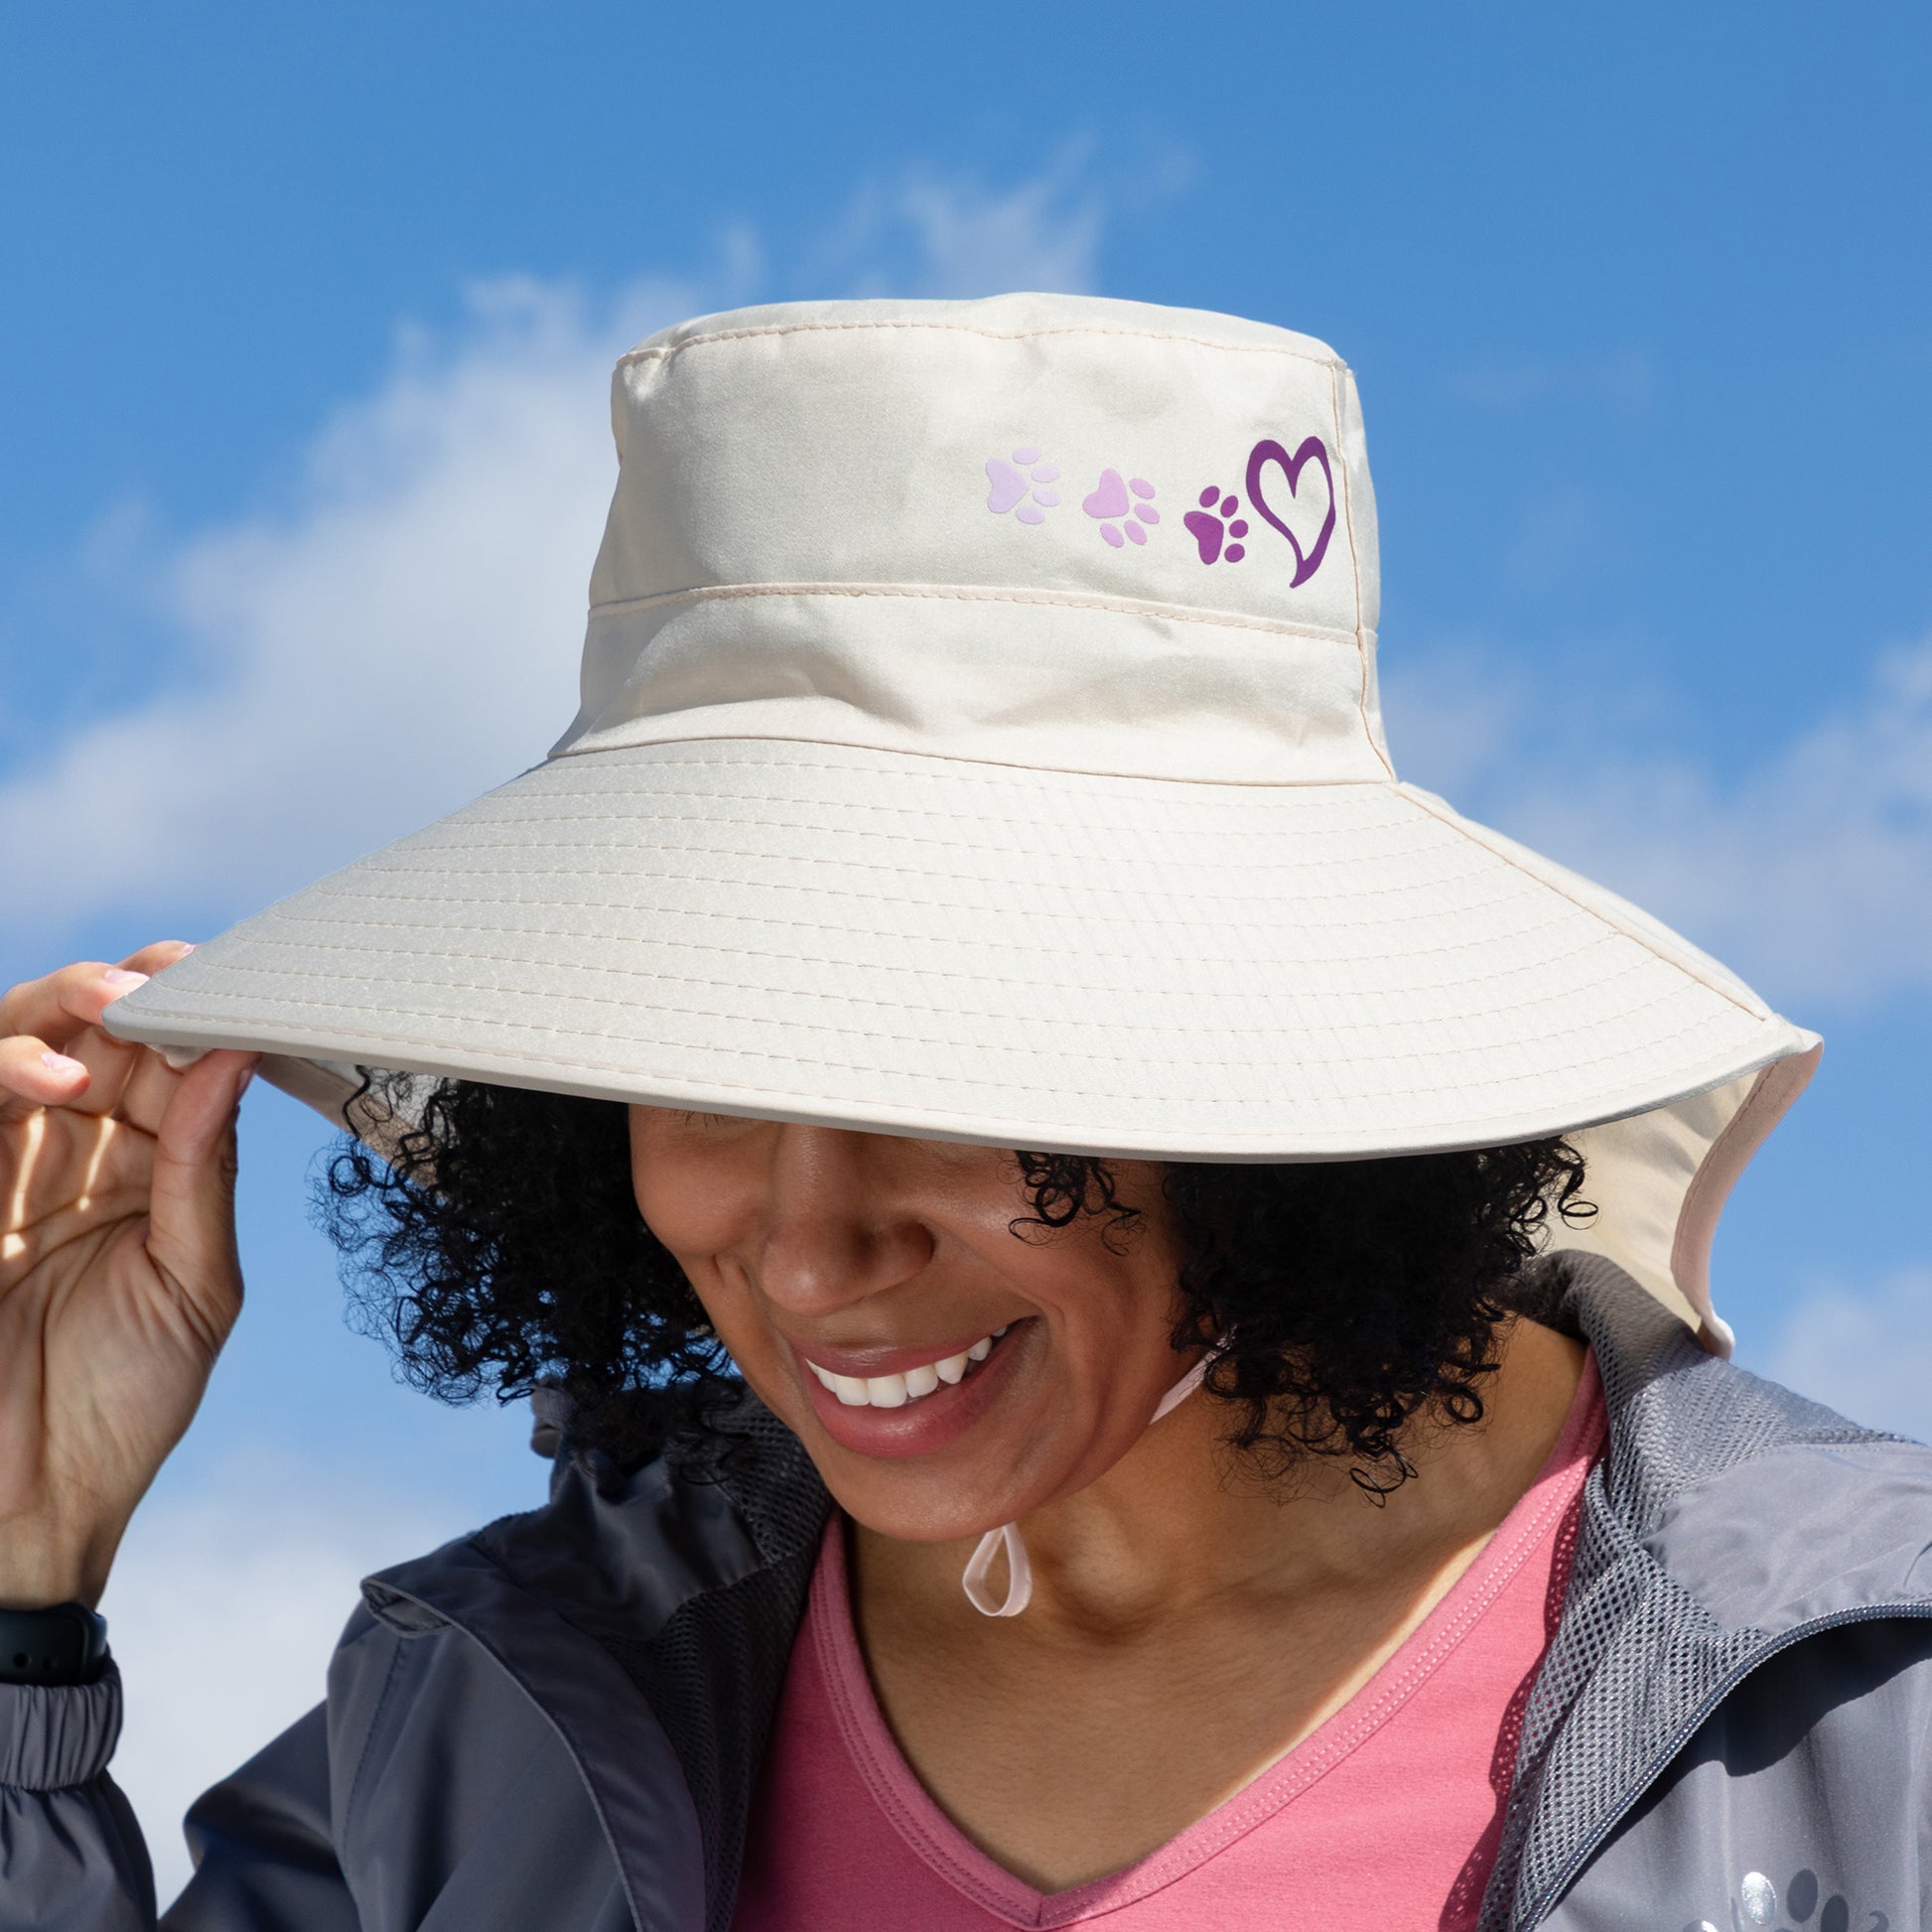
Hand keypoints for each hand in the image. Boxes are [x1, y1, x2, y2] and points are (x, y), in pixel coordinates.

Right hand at [0, 944, 257, 1608]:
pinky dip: (9, 1073)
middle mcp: (68, 1159)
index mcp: (140, 1172)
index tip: (233, 983)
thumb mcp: (193, 1281)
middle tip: (171, 972)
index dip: (192, 1020)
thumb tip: (238, 1058)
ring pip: (14, 1048)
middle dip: (124, 991)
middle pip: (84, 1037)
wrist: (31, 1507)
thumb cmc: (120, 1407)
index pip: (162, 1066)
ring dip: (62, 1008)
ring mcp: (2, 1171)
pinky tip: (66, 1076)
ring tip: (118, 1001)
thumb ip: (204, 1167)